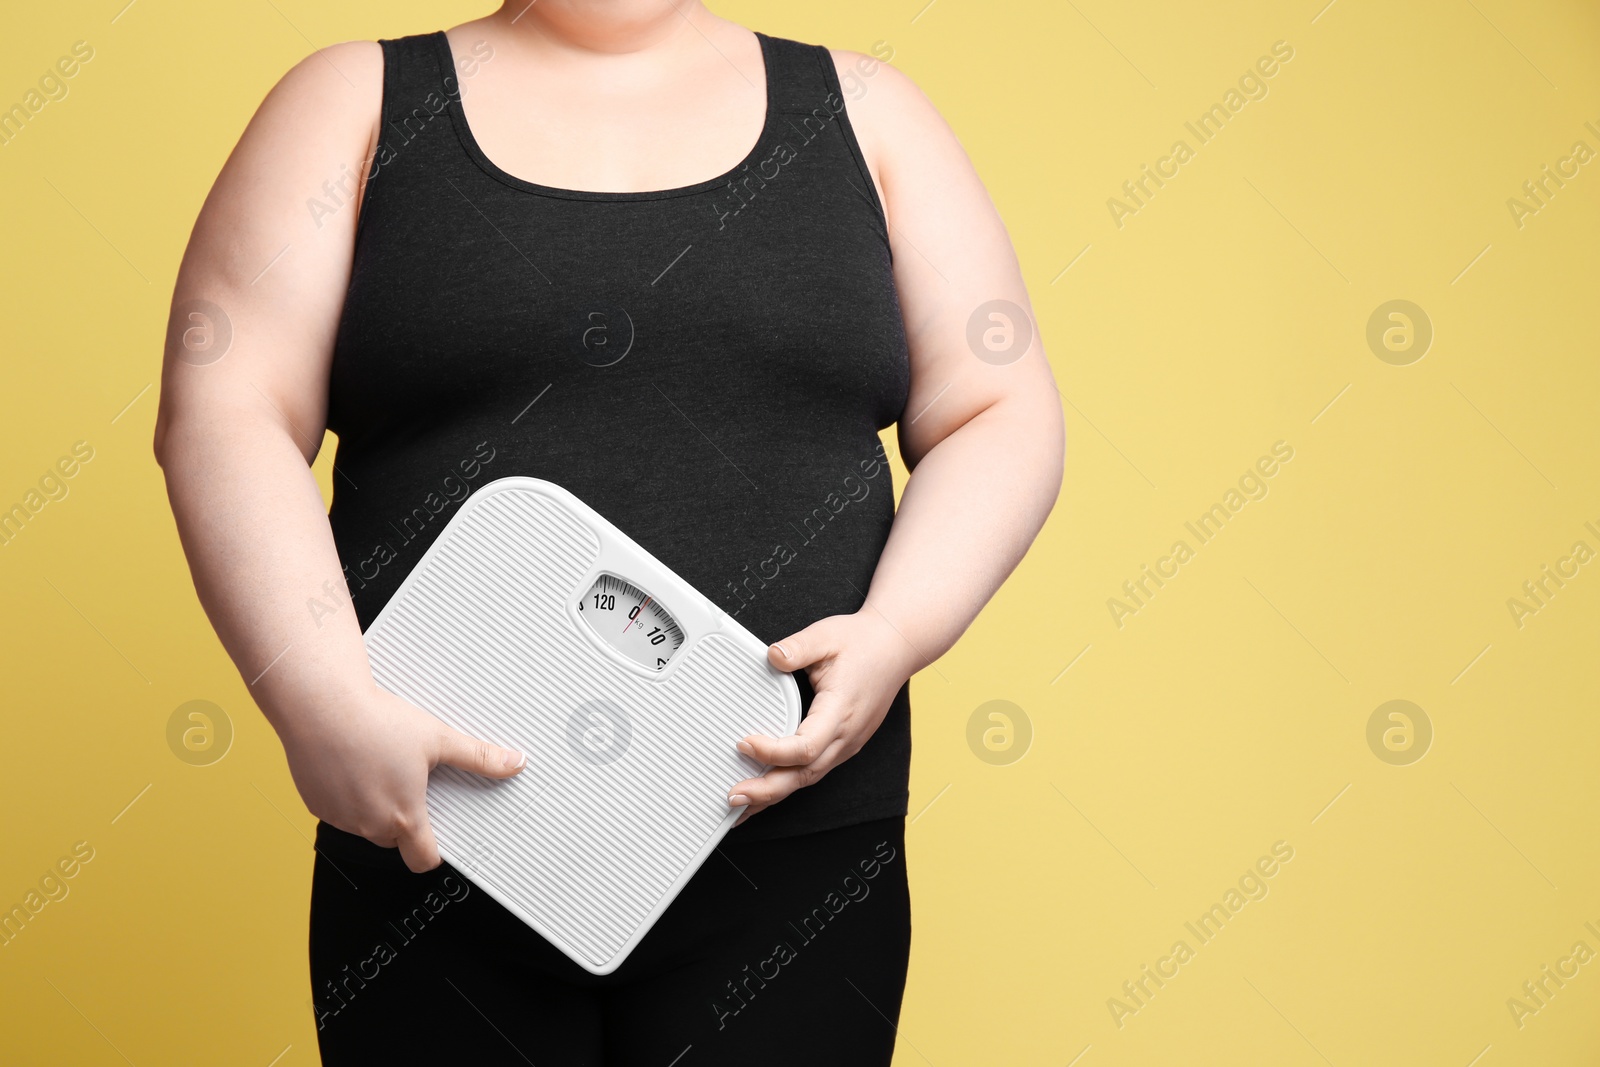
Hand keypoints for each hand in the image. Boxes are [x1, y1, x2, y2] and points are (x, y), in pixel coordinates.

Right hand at [278, 686, 526, 871]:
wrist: (322, 707)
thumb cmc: (375, 723)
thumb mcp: (439, 739)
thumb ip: (479, 757)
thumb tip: (513, 763)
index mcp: (403, 817)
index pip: (423, 860)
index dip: (434, 852)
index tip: (437, 838)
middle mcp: (369, 825)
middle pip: (395, 839)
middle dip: (405, 817)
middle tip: (408, 780)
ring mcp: (340, 818)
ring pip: (365, 824)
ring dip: (374, 805)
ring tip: (380, 765)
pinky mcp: (316, 805)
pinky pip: (339, 810)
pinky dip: (348, 795)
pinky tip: (354, 764)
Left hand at [728, 611, 915, 823]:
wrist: (895, 647)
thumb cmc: (863, 643)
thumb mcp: (826, 636)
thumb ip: (798, 647)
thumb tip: (772, 656)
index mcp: (840, 711)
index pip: (805, 746)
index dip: (772, 751)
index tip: (744, 743)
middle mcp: (845, 736)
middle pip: (804, 775)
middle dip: (767, 791)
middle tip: (733, 796)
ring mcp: (846, 744)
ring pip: (808, 778)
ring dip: (774, 793)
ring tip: (742, 804)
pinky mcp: (843, 744)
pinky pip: (813, 770)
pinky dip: (788, 783)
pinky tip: (767, 788)